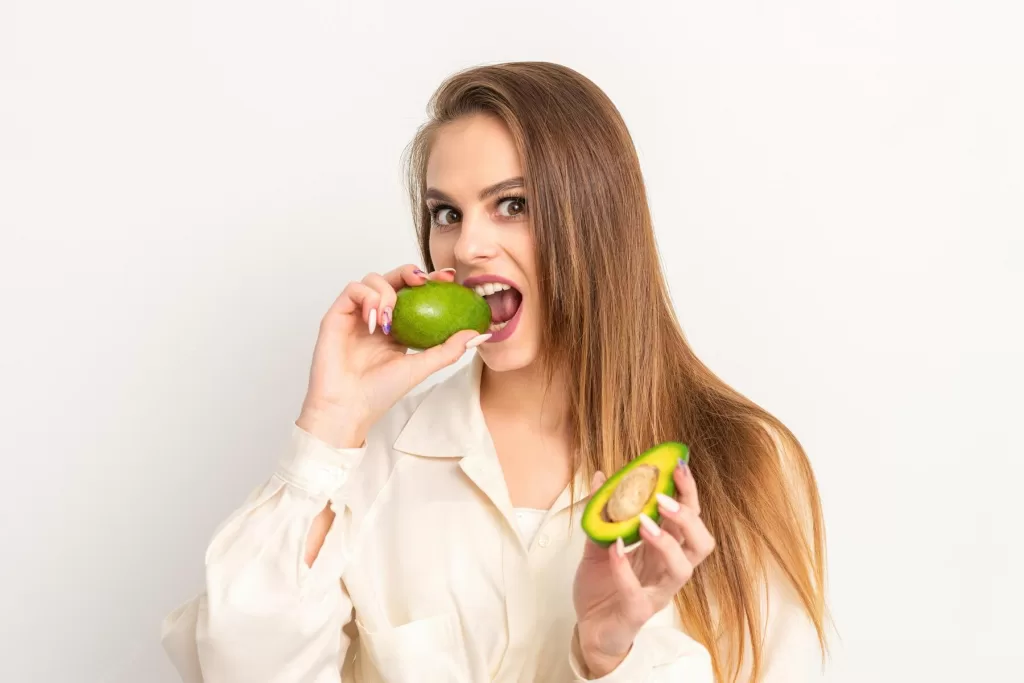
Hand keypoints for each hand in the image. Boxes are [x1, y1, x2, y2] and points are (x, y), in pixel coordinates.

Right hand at [295, 264, 487, 447]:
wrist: (349, 408)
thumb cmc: (381, 392)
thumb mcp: (422, 367)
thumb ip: (448, 349)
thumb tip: (479, 334)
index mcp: (398, 326)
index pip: (414, 293)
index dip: (430, 279)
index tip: (450, 277)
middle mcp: (376, 316)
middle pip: (393, 278)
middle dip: (410, 272)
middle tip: (424, 281)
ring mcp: (356, 314)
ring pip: (371, 279)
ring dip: (386, 290)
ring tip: (390, 318)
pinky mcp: (336, 315)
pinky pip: (352, 290)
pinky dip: (367, 297)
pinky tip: (375, 319)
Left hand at [572, 462, 714, 677]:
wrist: (589, 630)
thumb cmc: (603, 588)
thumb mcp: (598, 544)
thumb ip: (602, 514)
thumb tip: (600, 477)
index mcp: (663, 550)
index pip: (689, 518)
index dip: (689, 493)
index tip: (680, 466)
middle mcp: (667, 570)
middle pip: (699, 543)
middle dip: (688, 517)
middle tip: (663, 498)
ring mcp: (656, 593)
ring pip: (682, 569)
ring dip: (666, 542)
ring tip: (644, 522)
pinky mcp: (637, 613)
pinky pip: (637, 593)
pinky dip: (624, 569)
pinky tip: (614, 549)